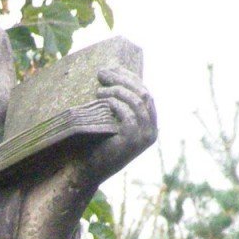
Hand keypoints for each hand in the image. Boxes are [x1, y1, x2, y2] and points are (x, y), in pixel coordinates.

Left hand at [84, 67, 156, 181]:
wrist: (86, 171)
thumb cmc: (94, 144)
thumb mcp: (111, 121)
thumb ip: (119, 104)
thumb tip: (113, 72)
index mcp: (150, 124)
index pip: (145, 93)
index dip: (130, 77)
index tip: (113, 67)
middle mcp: (152, 130)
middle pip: (143, 94)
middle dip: (122, 80)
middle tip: (102, 73)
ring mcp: (144, 137)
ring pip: (137, 102)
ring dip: (117, 91)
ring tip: (98, 90)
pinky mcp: (134, 141)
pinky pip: (128, 115)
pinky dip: (116, 104)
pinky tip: (102, 101)